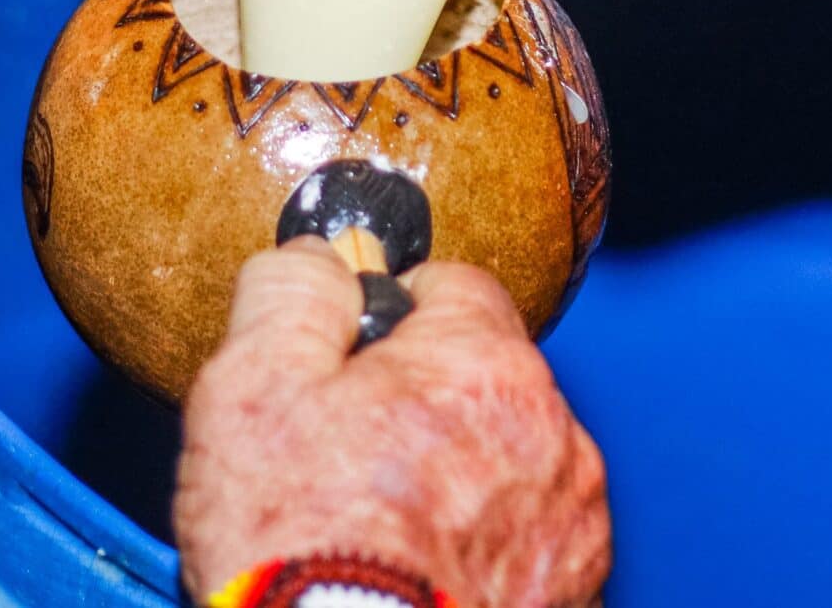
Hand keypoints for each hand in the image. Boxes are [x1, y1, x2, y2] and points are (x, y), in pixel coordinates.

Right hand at [175, 241, 610, 606]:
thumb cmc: (306, 551)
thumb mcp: (253, 393)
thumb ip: (291, 296)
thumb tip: (319, 257)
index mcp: (485, 363)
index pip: (453, 288)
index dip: (389, 320)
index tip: (348, 368)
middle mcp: (554, 432)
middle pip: (485, 380)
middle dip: (426, 406)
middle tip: (350, 465)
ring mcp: (573, 521)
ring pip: (513, 462)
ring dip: (466, 482)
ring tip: (387, 534)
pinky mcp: (578, 591)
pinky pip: (531, 541)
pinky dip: (489, 552)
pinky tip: (426, 578)